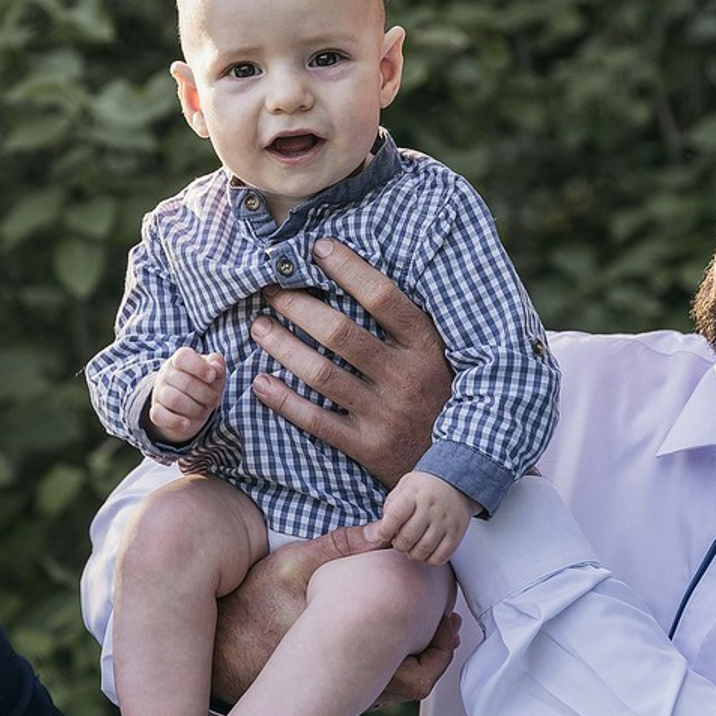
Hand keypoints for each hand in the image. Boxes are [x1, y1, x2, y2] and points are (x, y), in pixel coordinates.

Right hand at [146, 347, 225, 443]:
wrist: (188, 405)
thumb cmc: (203, 384)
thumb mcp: (214, 372)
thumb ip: (217, 364)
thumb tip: (216, 366)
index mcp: (180, 360)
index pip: (184, 358)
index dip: (200, 367)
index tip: (212, 377)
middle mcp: (166, 374)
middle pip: (185, 383)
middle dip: (206, 394)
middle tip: (214, 400)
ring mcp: (159, 392)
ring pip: (174, 400)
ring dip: (195, 409)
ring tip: (204, 411)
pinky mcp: (156, 411)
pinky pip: (160, 416)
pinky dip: (175, 421)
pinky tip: (187, 424)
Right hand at [212, 524, 459, 708]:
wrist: (217, 643)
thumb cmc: (253, 601)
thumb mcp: (296, 563)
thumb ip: (342, 545)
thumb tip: (384, 530)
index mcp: (348, 650)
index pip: (415, 665)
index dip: (440, 644)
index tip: (449, 618)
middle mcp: (345, 682)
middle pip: (413, 684)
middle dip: (436, 657)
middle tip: (448, 630)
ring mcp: (334, 695)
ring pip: (394, 692)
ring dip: (415, 665)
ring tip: (428, 637)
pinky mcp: (324, 697)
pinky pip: (371, 692)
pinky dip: (390, 670)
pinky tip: (387, 644)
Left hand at [250, 238, 450, 486]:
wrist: (457, 467)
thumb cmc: (439, 398)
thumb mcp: (440, 356)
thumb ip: (409, 324)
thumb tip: (362, 274)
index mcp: (427, 347)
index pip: (383, 297)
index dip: (349, 269)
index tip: (318, 248)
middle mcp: (405, 377)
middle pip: (341, 333)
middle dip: (299, 306)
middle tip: (270, 289)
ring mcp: (385, 413)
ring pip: (322, 374)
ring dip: (283, 347)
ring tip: (259, 327)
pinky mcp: (368, 445)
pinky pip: (317, 421)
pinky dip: (284, 401)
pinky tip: (260, 382)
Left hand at [365, 471, 474, 564]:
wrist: (455, 482)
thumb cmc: (423, 488)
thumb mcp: (402, 489)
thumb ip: (389, 510)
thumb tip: (375, 535)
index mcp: (413, 494)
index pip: (395, 516)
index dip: (385, 531)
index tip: (384, 534)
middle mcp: (430, 507)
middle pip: (407, 537)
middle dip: (398, 544)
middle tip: (399, 540)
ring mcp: (445, 521)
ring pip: (423, 550)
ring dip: (412, 553)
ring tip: (412, 546)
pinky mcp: (456, 532)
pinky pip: (440, 556)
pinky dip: (429, 559)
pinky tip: (426, 551)